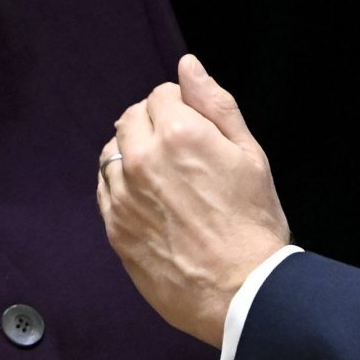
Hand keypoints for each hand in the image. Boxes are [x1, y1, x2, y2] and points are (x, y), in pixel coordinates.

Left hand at [97, 53, 289, 344]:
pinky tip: (151, 202)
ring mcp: (123, 196)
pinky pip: (105, 190)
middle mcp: (142, 159)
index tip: (195, 128)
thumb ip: (215, 104)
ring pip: (112, 152)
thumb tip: (188, 66)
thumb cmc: (253, 224)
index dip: (180, 106)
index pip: (160, 95)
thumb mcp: (250, 154)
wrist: (242, 292)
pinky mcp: (115, 229)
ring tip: (165, 178)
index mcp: (178, 133)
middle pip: (130, 118)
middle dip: (152, 123)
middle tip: (182, 152)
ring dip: (133, 153)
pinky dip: (122, 186)